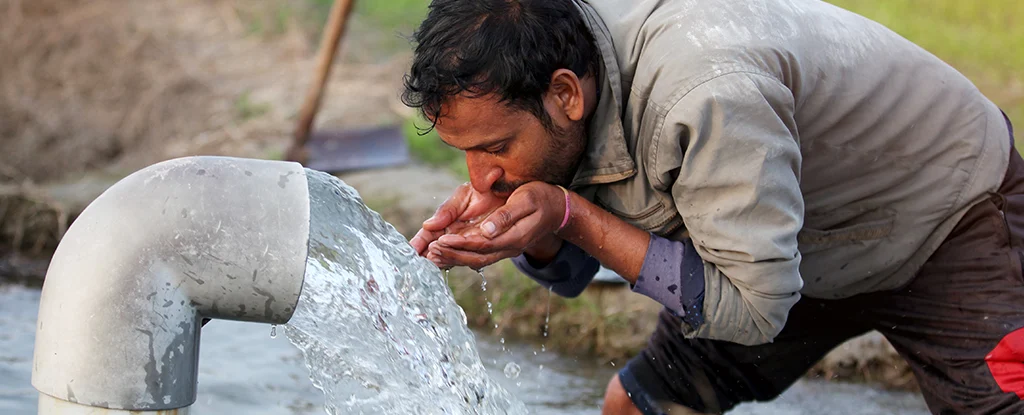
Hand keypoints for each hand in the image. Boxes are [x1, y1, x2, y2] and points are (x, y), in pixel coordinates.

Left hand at [426, 182, 566, 269]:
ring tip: (433, 256)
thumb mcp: (527, 199)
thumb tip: (486, 230)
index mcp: (515, 236)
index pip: (483, 243)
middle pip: (477, 257)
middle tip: (430, 252)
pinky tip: (448, 254)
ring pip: (477, 259)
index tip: (441, 240)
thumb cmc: (542, 197)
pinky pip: (480, 255)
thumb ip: (506, 215)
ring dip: (455, 259)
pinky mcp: (502, 246)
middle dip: (452, 255)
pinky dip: (462, 256)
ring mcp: (507, 249)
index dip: (460, 243)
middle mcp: (510, 247)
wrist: (558, 208)